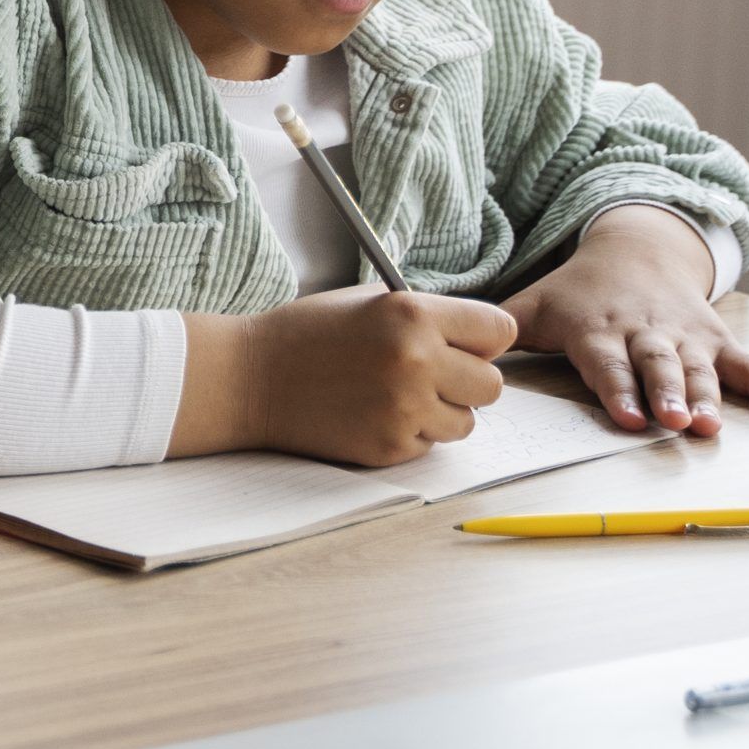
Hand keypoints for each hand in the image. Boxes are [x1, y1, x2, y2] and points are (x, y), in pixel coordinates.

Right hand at [181, 287, 516, 467]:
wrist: (248, 379)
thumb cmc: (307, 335)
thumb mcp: (368, 303)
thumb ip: (427, 318)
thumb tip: (480, 344)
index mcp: (413, 314)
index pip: (500, 331)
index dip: (481, 340)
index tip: (462, 345)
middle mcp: (416, 360)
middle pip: (492, 385)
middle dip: (466, 381)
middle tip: (429, 376)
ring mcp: (404, 408)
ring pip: (466, 422)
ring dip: (440, 412)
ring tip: (396, 397)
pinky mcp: (389, 446)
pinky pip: (429, 445)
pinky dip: (408, 434)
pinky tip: (371, 414)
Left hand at [503, 204, 748, 435]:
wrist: (638, 249)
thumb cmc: (578, 291)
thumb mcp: (534, 302)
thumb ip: (493, 326)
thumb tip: (439, 337)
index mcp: (598, 328)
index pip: (607, 363)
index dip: (617, 388)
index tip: (626, 415)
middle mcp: (645, 333)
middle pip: (657, 367)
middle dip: (667, 396)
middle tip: (675, 425)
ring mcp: (684, 336)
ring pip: (698, 370)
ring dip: (709, 398)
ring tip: (714, 427)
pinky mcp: (715, 339)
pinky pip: (746, 364)